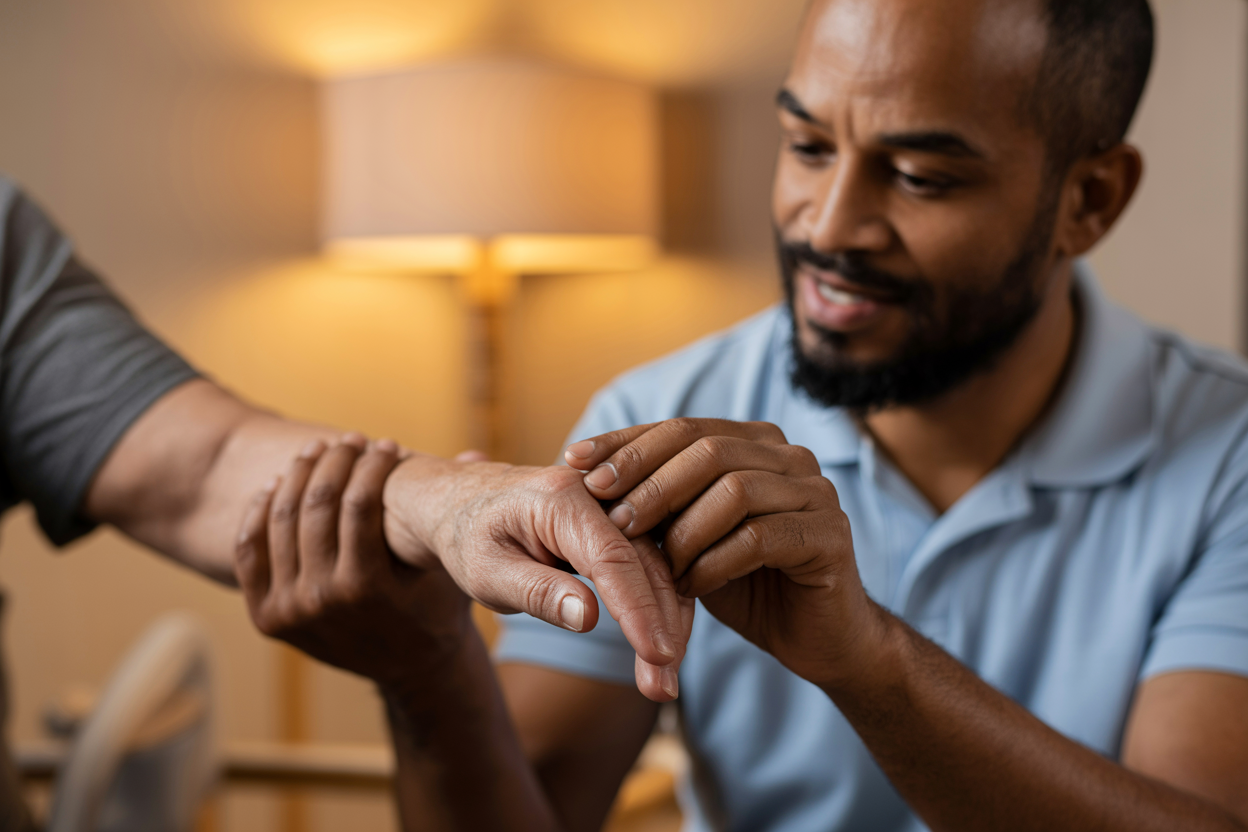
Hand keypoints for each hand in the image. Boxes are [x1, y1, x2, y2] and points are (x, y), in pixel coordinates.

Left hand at [234, 434, 471, 688]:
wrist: (414, 667)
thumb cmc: (440, 606)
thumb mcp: (455, 568)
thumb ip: (456, 514)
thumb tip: (476, 456)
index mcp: (368, 589)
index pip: (359, 504)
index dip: (373, 465)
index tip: (387, 444)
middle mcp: (322, 601)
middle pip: (317, 507)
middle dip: (335, 462)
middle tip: (350, 440)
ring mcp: (289, 611)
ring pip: (281, 522)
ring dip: (297, 476)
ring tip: (317, 453)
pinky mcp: (267, 617)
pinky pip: (251, 552)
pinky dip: (259, 512)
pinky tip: (277, 485)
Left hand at [380, 455, 684, 700]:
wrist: (460, 505)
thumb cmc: (468, 540)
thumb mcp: (487, 573)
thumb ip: (536, 592)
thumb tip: (587, 618)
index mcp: (559, 498)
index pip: (612, 557)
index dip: (639, 609)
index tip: (657, 656)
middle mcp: (596, 493)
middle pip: (646, 561)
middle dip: (661, 626)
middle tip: (663, 689)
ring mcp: (612, 506)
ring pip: (658, 564)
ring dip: (667, 621)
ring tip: (663, 684)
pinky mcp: (618, 525)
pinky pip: (650, 563)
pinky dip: (659, 605)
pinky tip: (661, 645)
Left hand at [565, 418, 885, 690]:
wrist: (817, 637)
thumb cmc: (745, 582)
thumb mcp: (689, 535)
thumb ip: (658, 502)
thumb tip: (586, 470)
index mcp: (755, 443)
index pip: (682, 427)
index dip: (627, 443)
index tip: (574, 461)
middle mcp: (790, 457)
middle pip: (708, 449)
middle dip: (649, 481)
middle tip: (611, 518)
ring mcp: (816, 493)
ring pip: (734, 489)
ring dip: (683, 528)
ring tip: (652, 564)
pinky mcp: (830, 536)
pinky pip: (761, 538)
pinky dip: (715, 562)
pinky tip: (690, 586)